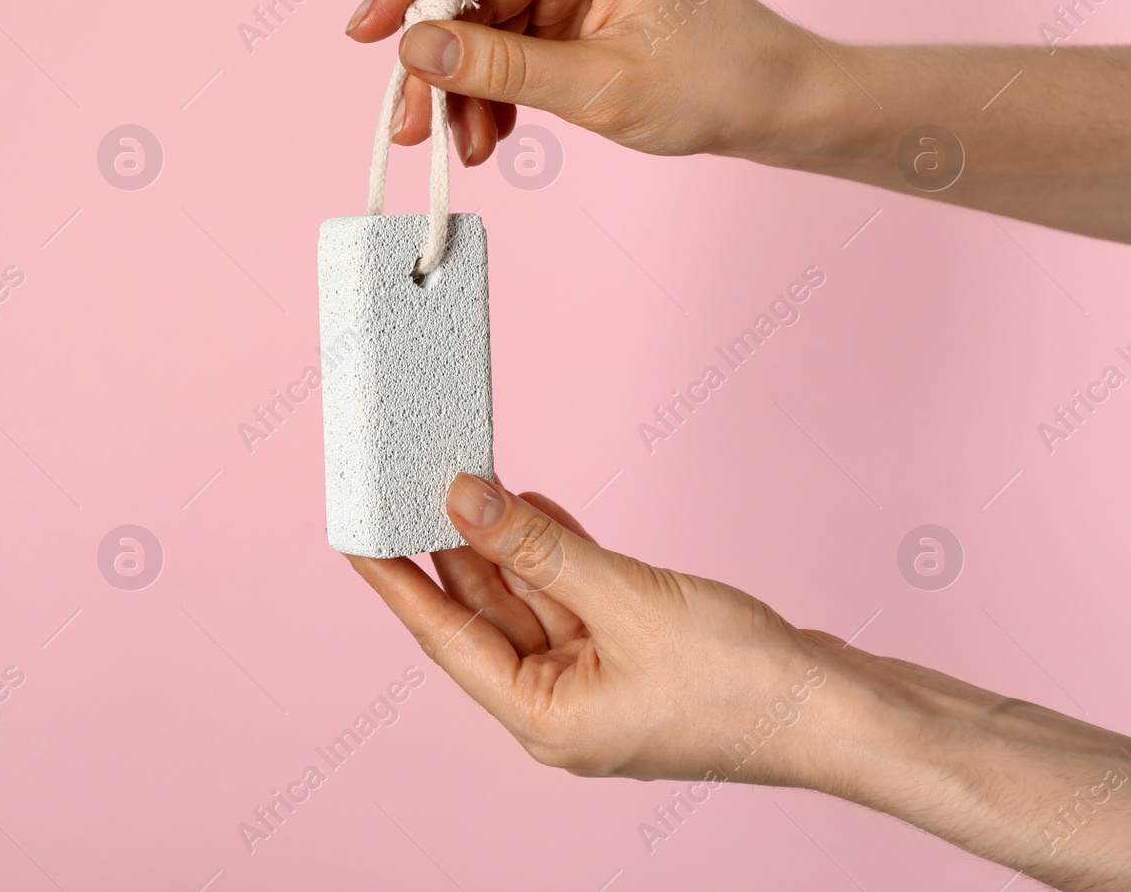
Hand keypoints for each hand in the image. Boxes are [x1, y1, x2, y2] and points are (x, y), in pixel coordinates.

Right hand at [344, 0, 812, 166]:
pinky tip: (491, 133)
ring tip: (462, 146)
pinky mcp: (581, 10)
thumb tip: (414, 50)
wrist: (783, 108)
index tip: (366, 33)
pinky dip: (496, 89)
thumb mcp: (597, 85)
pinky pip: (513, 44)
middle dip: (439, 61)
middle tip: (410, 124)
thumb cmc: (718, 83)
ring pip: (487, 24)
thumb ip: (499, 67)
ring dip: (466, 87)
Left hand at [348, 474, 1130, 889]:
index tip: (356, 534)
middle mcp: (557, 707)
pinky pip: (571, 600)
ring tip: (467, 479)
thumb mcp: (625, 598)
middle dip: (451, 548)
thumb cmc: (743, 682)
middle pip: (483, 615)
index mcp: (541, 717)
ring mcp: (594, 684)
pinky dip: (552, 555)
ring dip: (504, 543)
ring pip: (527, 601)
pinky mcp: (628, 658)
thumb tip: (465, 499)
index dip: (395, 581)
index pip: (444, 636)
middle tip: (412, 483)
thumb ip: (539, 545)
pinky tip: (531, 506)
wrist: (841, 710)